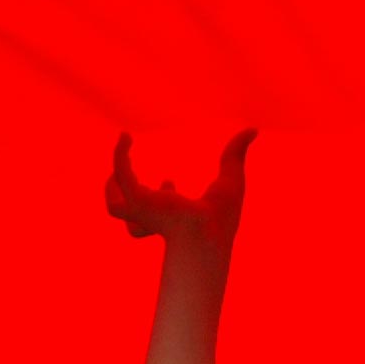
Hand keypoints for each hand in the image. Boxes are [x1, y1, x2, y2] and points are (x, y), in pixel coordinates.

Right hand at [105, 129, 254, 245]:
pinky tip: (125, 136)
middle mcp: (156, 221)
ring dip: (112, 191)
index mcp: (176, 222)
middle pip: (132, 220)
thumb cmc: (220, 218)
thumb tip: (252, 129)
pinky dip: (120, 156)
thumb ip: (235, 153)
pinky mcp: (135, 202)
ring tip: (112, 172)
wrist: (207, 233)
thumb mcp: (231, 178)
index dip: (163, 193)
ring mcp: (142, 214)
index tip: (170, 181)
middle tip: (123, 180)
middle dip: (129, 201)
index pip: (162, 213)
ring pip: (115, 208)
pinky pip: (121, 174)